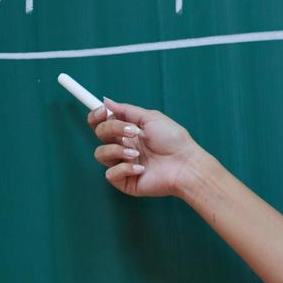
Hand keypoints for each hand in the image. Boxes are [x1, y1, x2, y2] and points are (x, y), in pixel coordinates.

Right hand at [86, 96, 208, 198]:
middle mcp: (123, 147)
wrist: (185, 164)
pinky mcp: (125, 181)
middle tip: (132, 132)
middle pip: (99, 134)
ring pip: (100, 154)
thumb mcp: (151, 118)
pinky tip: (141, 168)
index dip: (96, 116)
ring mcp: (123, 164)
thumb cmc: (174, 140)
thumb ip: (126, 110)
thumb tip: (106, 101)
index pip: (102, 123)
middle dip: (112, 129)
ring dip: (117, 149)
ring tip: (137, 153)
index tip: (102, 111)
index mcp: (128, 132)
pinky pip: (110, 174)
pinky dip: (125, 169)